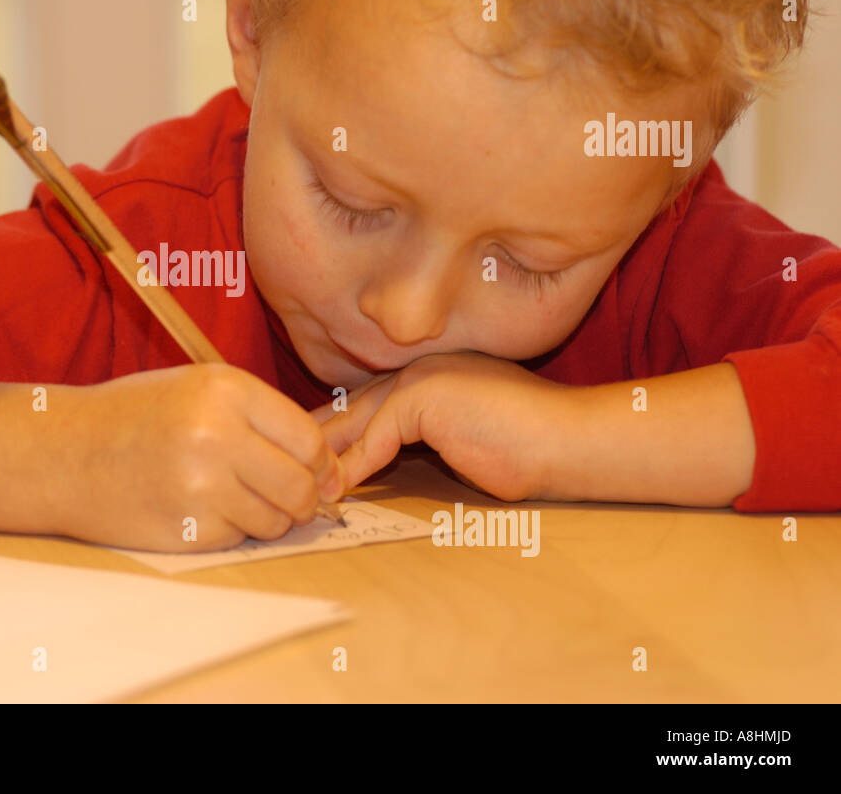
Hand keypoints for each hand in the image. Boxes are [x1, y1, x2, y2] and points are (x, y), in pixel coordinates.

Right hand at [55, 363, 347, 551]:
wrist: (61, 453)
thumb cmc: (134, 416)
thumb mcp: (197, 390)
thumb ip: (261, 419)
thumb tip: (329, 469)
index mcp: (226, 390)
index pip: (309, 438)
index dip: (320, 463)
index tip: (318, 474)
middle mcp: (218, 435)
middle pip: (301, 486)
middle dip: (304, 499)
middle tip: (288, 498)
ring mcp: (202, 486)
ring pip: (275, 520)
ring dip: (264, 517)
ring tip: (225, 495)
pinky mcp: (187, 529)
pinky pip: (238, 538)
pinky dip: (228, 530)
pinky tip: (194, 508)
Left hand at [319, 351, 569, 500]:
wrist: (570, 439)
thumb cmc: (533, 446)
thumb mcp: (468, 438)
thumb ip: (432, 440)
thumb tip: (393, 461)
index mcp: (433, 371)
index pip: (372, 398)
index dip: (340, 424)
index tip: (312, 446)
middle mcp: (421, 367)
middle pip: (354, 404)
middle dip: (320, 434)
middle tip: (287, 459)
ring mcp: (420, 378)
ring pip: (357, 419)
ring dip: (329, 455)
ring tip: (303, 483)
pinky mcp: (422, 398)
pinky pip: (375, 439)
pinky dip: (354, 468)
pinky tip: (337, 489)